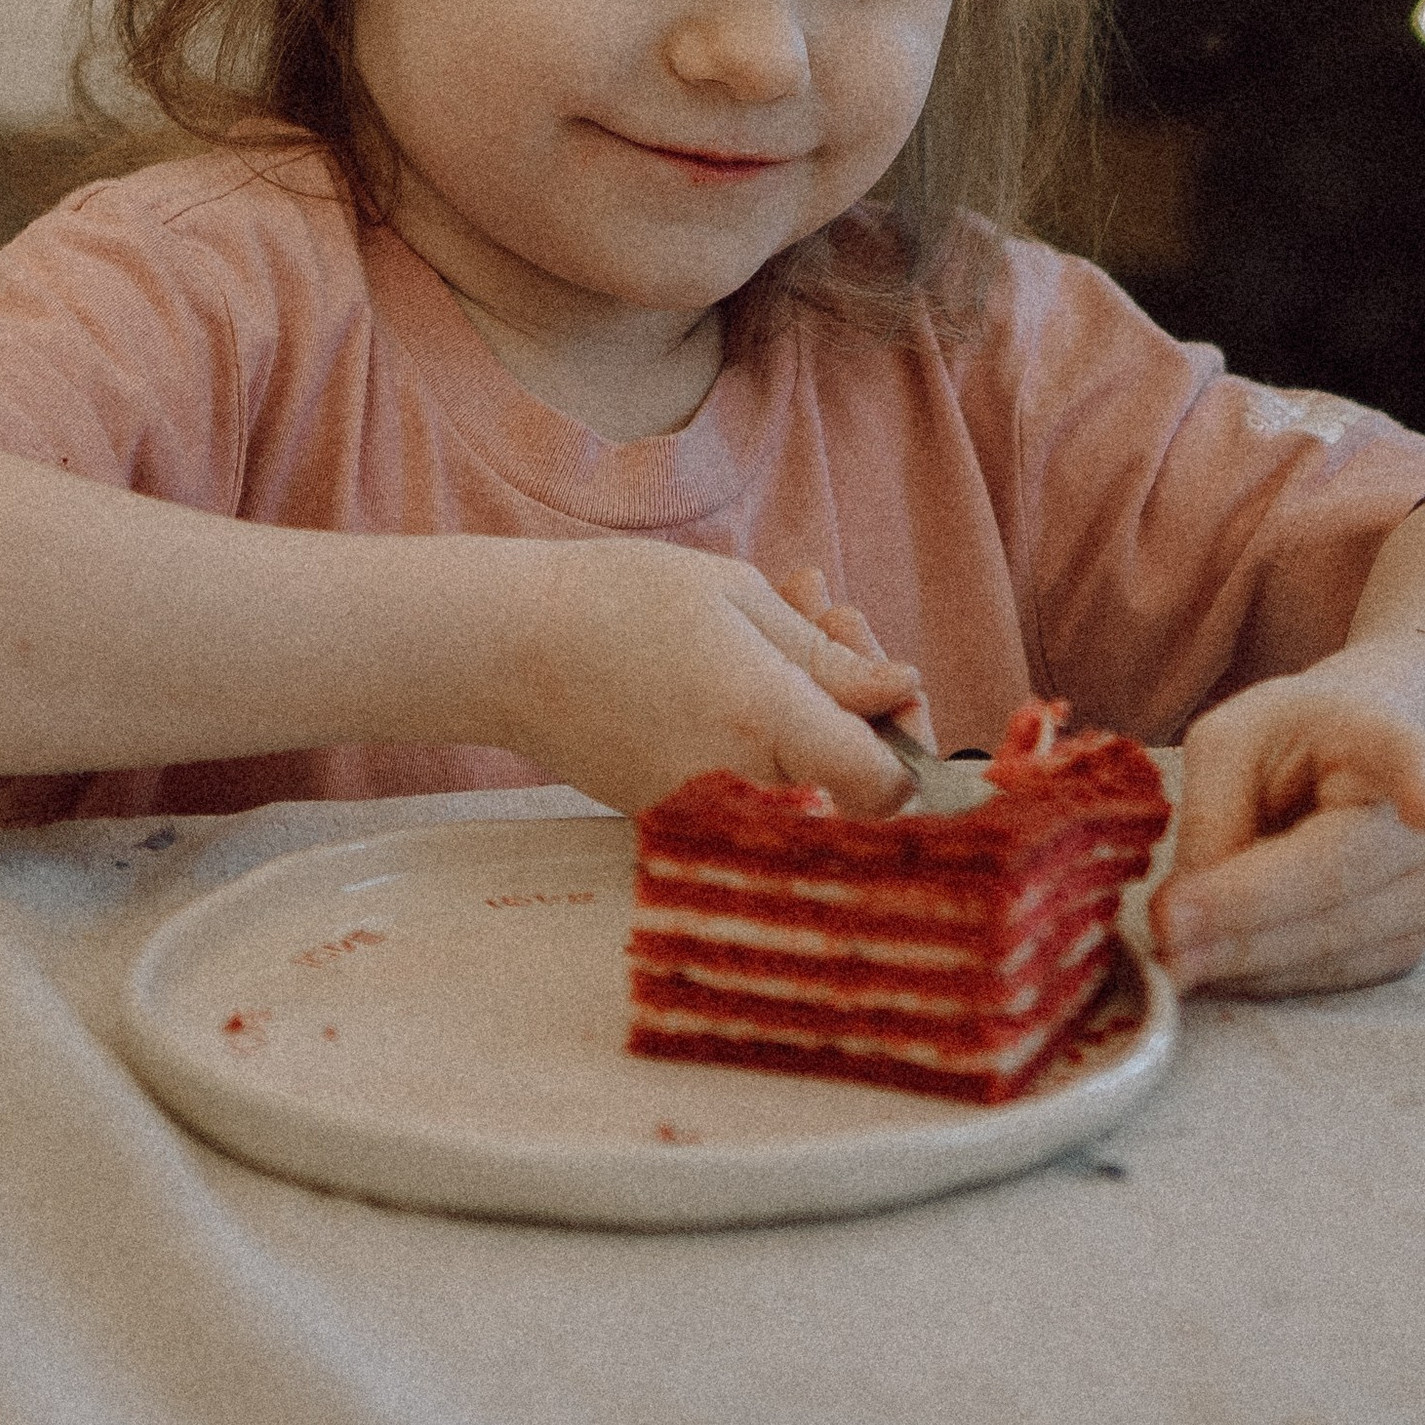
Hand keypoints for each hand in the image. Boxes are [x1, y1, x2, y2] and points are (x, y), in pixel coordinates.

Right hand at [504, 539, 919, 816]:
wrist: (511, 648)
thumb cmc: (622, 603)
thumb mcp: (740, 599)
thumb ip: (830, 657)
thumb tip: (900, 692)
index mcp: (769, 724)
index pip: (890, 789)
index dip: (913, 747)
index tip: (897, 692)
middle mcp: (745, 790)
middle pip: (859, 789)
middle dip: (869, 707)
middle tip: (837, 618)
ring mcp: (711, 818)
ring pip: (812, 786)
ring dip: (825, 711)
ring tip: (796, 616)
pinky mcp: (682, 825)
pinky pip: (763, 790)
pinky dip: (778, 734)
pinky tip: (759, 658)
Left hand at [1150, 665, 1424, 997]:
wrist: (1346, 772)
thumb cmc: (1284, 747)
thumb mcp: (1230, 742)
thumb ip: (1213, 811)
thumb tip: (1189, 911)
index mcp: (1386, 740)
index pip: (1409, 756)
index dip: (1418, 780)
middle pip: (1336, 880)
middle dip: (1244, 913)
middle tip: (1165, 929)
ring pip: (1330, 944)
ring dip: (1244, 958)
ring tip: (1172, 955)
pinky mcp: (1406, 950)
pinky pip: (1329, 977)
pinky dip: (1264, 976)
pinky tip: (1209, 963)